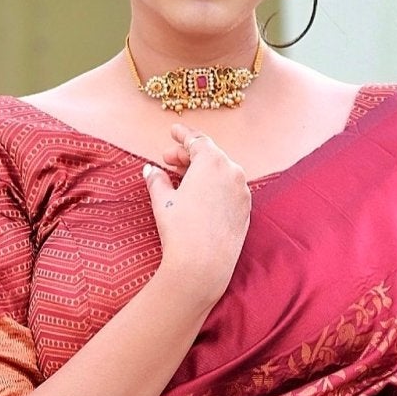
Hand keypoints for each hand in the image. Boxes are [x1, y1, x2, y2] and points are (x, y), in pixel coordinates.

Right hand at [143, 124, 250, 311]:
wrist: (204, 265)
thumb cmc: (181, 229)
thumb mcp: (162, 200)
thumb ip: (157, 179)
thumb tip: (150, 170)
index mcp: (213, 162)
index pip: (197, 140)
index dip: (182, 135)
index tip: (172, 131)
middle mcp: (232, 172)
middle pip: (209, 155)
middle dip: (187, 155)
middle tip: (167, 159)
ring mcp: (242, 191)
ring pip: (220, 172)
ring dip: (201, 171)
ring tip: (180, 177)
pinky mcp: (246, 209)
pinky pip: (228, 189)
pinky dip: (214, 186)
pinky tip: (198, 195)